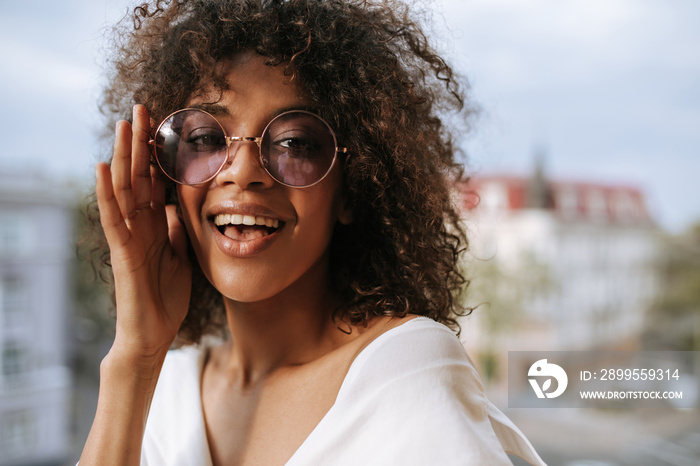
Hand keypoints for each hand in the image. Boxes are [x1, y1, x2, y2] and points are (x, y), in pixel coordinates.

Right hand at [95, 105, 191, 362]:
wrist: (154, 334)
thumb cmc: (165, 297)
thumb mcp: (179, 256)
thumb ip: (175, 230)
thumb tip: (176, 206)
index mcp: (153, 224)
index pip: (154, 181)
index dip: (158, 153)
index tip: (164, 123)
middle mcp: (138, 224)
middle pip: (138, 176)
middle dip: (141, 142)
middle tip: (143, 108)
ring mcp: (128, 236)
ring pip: (124, 189)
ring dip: (124, 156)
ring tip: (124, 125)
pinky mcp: (122, 253)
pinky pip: (113, 218)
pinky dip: (107, 193)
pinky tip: (103, 168)